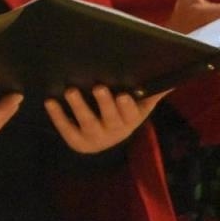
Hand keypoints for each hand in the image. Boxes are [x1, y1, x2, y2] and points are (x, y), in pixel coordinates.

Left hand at [45, 85, 167, 154]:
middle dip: (105, 104)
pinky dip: (58, 116)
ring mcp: (96, 137)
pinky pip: (67, 129)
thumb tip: (171, 79)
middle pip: (112, 119)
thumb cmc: (122, 114)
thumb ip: (152, 93)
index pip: (132, 114)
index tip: (123, 94)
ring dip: (79, 107)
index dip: (127, 106)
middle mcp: (115, 130)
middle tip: (98, 87)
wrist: (102, 141)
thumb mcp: (138, 106)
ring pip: (88, 123)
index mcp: (131, 120)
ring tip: (70, 91)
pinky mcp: (77, 142)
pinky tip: (50, 101)